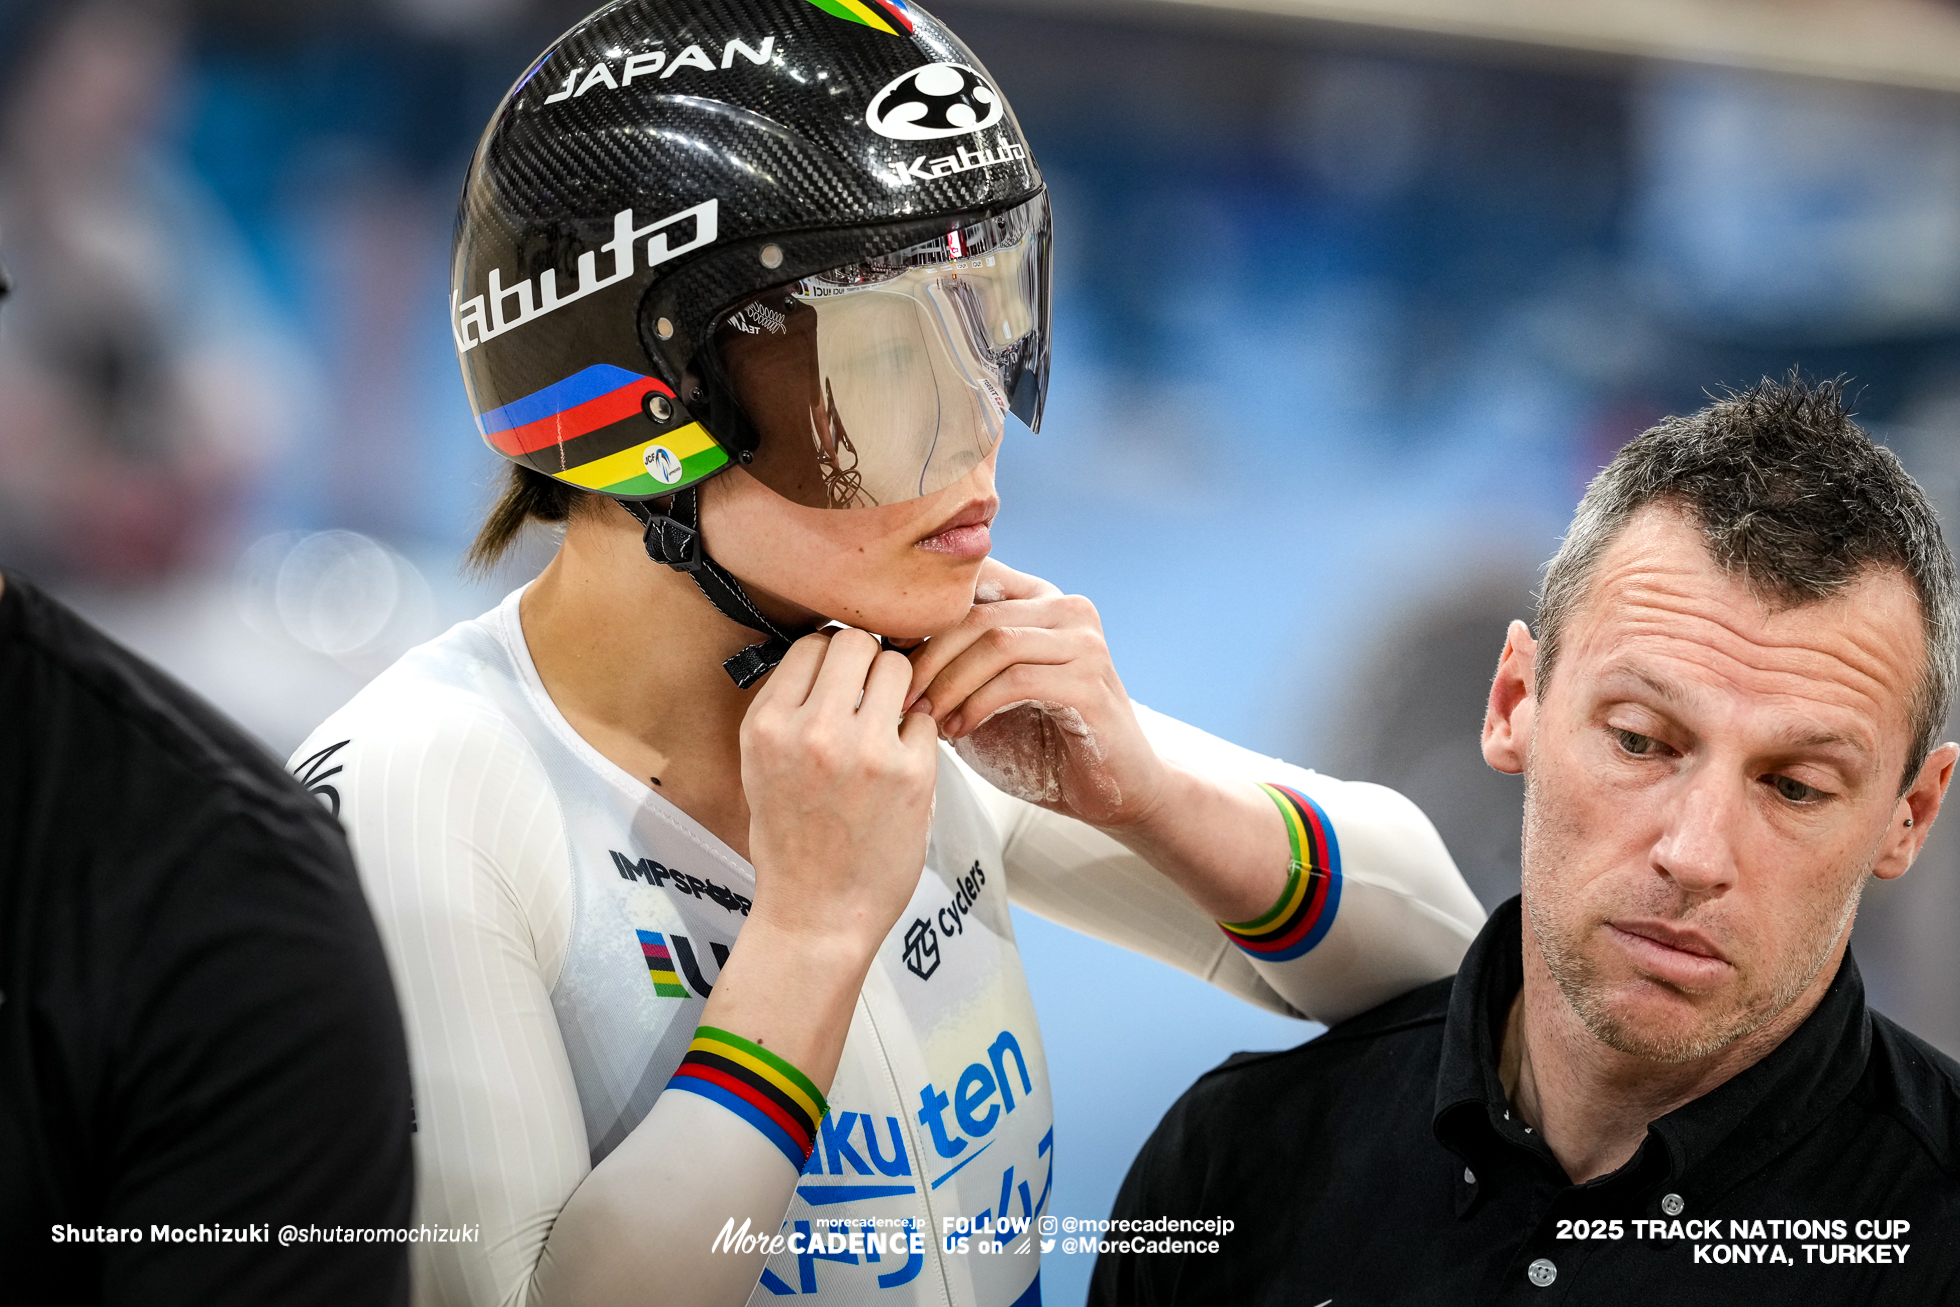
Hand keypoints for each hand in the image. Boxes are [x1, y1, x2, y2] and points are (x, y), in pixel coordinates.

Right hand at [740, 629, 940, 952]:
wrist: (816, 914)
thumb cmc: (791, 844)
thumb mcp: (761, 768)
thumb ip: (789, 712)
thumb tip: (828, 655)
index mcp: (767, 726)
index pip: (811, 644)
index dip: (831, 658)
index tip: (842, 680)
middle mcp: (811, 730)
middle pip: (855, 641)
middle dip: (868, 660)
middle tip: (872, 694)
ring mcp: (864, 750)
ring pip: (897, 667)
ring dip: (899, 689)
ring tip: (889, 723)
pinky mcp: (910, 773)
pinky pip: (925, 719)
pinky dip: (918, 735)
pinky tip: (903, 765)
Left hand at [902, 559, 1168, 831]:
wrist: (1111, 790)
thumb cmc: (1040, 743)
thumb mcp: (982, 693)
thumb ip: (949, 664)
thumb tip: (878, 649)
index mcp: (1038, 599)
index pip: (969, 579)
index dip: (921, 614)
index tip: (888, 657)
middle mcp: (1066, 608)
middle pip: (975, 613)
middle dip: (926, 658)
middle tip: (899, 699)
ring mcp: (1084, 642)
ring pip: (995, 642)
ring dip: (949, 683)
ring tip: (926, 719)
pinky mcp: (1092, 682)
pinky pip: (1018, 680)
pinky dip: (977, 705)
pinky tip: (958, 731)